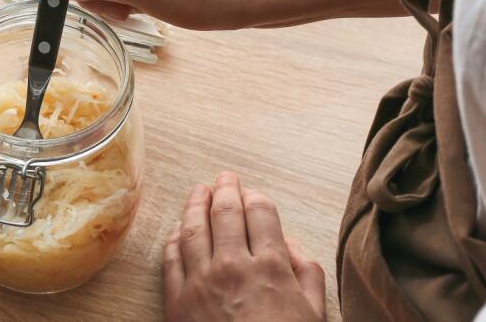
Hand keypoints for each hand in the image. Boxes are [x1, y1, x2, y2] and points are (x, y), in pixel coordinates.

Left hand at [163, 172, 324, 321]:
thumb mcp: (314, 314)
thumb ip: (306, 273)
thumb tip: (289, 245)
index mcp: (270, 267)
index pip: (260, 213)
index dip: (255, 196)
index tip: (251, 190)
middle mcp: (233, 266)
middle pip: (225, 213)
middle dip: (225, 190)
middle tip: (225, 178)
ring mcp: (201, 282)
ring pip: (194, 229)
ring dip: (195, 204)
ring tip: (198, 191)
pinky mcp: (177, 301)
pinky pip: (171, 259)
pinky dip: (174, 239)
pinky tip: (177, 230)